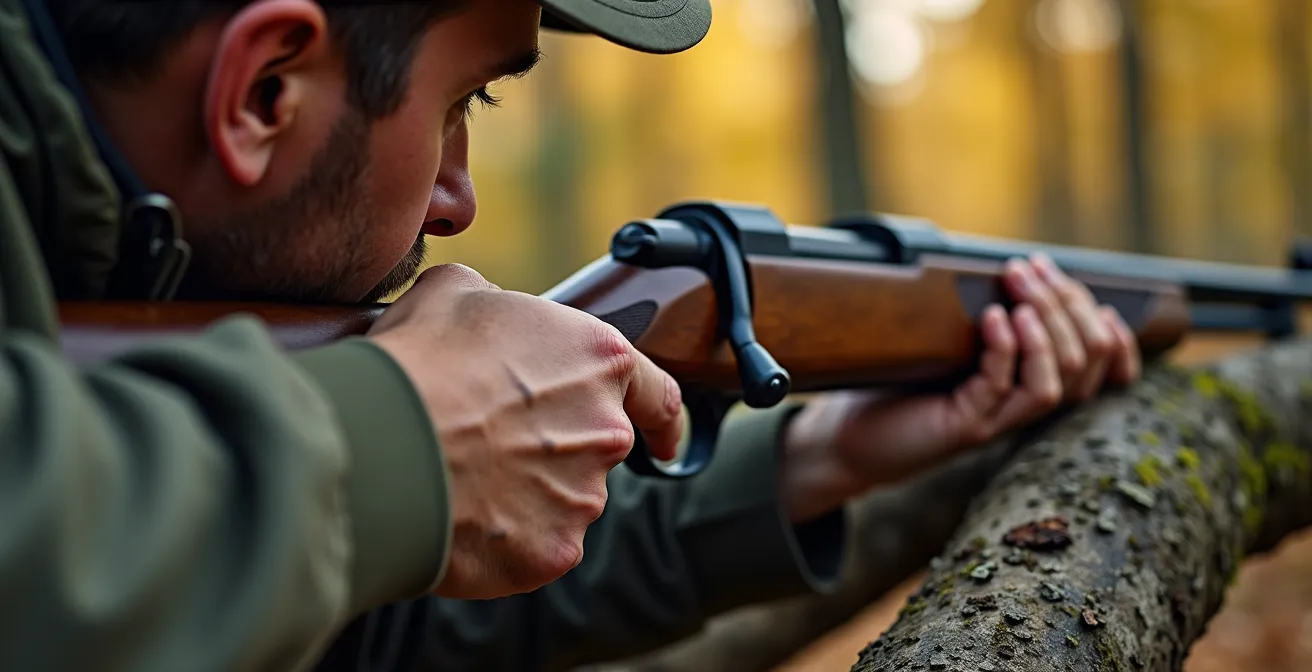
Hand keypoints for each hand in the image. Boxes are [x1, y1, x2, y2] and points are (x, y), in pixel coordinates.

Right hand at [368, 264, 683, 598]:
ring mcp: (583, 497)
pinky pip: (534, 546)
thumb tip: (490, 312)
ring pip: (563, 500)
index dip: (662, 420)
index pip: (658, 395)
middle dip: (556, 450)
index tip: (665, 441)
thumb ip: (498, 302)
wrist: (385, 440)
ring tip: (461, 474)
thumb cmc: (421, 358)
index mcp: (600, 361)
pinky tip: (459, 514)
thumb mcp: (456, 292)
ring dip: (525, 494)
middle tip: (493, 445)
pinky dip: (503, 538)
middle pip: (596, 448)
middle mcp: (608, 431)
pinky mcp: (553, 551)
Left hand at [780, 254, 1141, 521]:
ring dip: (1043, 328)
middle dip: (1068, 308)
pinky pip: (999, 390)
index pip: (1099, 371)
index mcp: (1029, 389)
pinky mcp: (964, 429)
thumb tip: (1015, 268)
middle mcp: (1020, 410)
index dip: (1114, 339)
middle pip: (1081, 366)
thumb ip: (986, 320)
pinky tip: (994, 317)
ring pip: (1052, 384)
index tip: (1102, 297)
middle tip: (1035, 267)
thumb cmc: (900, 386)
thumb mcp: (950, 345)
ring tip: (1020, 289)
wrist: (849, 437)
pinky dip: (1003, 349)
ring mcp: (995, 422)